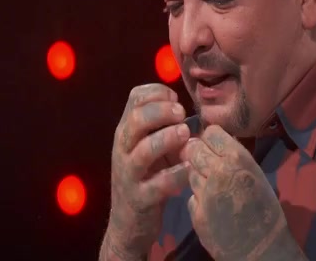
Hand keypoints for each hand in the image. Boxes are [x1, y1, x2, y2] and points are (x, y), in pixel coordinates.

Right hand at [101, 84, 191, 259]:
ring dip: (167, 139)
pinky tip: (190, 169)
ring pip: (144, 151)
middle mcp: (124, 148)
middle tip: (182, 113)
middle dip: (162, 111)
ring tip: (186, 134)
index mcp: (128, 130)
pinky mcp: (140, 199)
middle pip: (137, 119)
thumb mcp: (150, 145)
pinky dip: (177, 174)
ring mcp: (130, 174)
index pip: (135, 98)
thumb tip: (182, 104)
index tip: (176, 98)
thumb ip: (162, 125)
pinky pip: (158, 184)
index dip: (157, 92)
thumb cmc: (148, 175)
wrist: (128, 223)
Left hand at [181, 126, 305, 260]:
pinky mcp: (196, 212)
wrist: (262, 247)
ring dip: (197, 175)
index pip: (211, 132)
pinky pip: (190, 195)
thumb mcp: (254, 172)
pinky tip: (210, 205)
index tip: (213, 146)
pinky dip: (197, 197)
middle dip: (198, 154)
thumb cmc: (264, 208)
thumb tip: (214, 142)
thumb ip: (233, 157)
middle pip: (194, 149)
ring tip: (212, 186)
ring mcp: (205, 192)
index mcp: (238, 158)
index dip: (210, 139)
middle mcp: (218, 171)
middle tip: (206, 164)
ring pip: (190, 171)